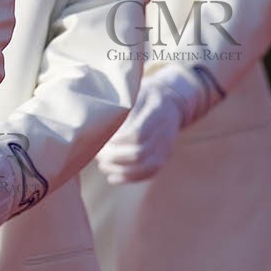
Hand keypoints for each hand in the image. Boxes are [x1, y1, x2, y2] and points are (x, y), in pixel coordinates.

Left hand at [96, 67, 206, 184]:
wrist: (172, 101)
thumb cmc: (146, 95)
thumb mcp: (136, 92)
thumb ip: (123, 107)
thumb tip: (100, 121)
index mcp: (157, 113)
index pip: (137, 134)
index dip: (118, 141)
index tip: (104, 139)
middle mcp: (164, 133)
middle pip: (139, 153)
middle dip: (114, 157)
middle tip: (98, 153)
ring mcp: (165, 147)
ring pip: (145, 167)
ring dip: (120, 170)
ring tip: (102, 165)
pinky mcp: (163, 157)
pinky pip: (149, 173)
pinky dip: (129, 178)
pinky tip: (112, 178)